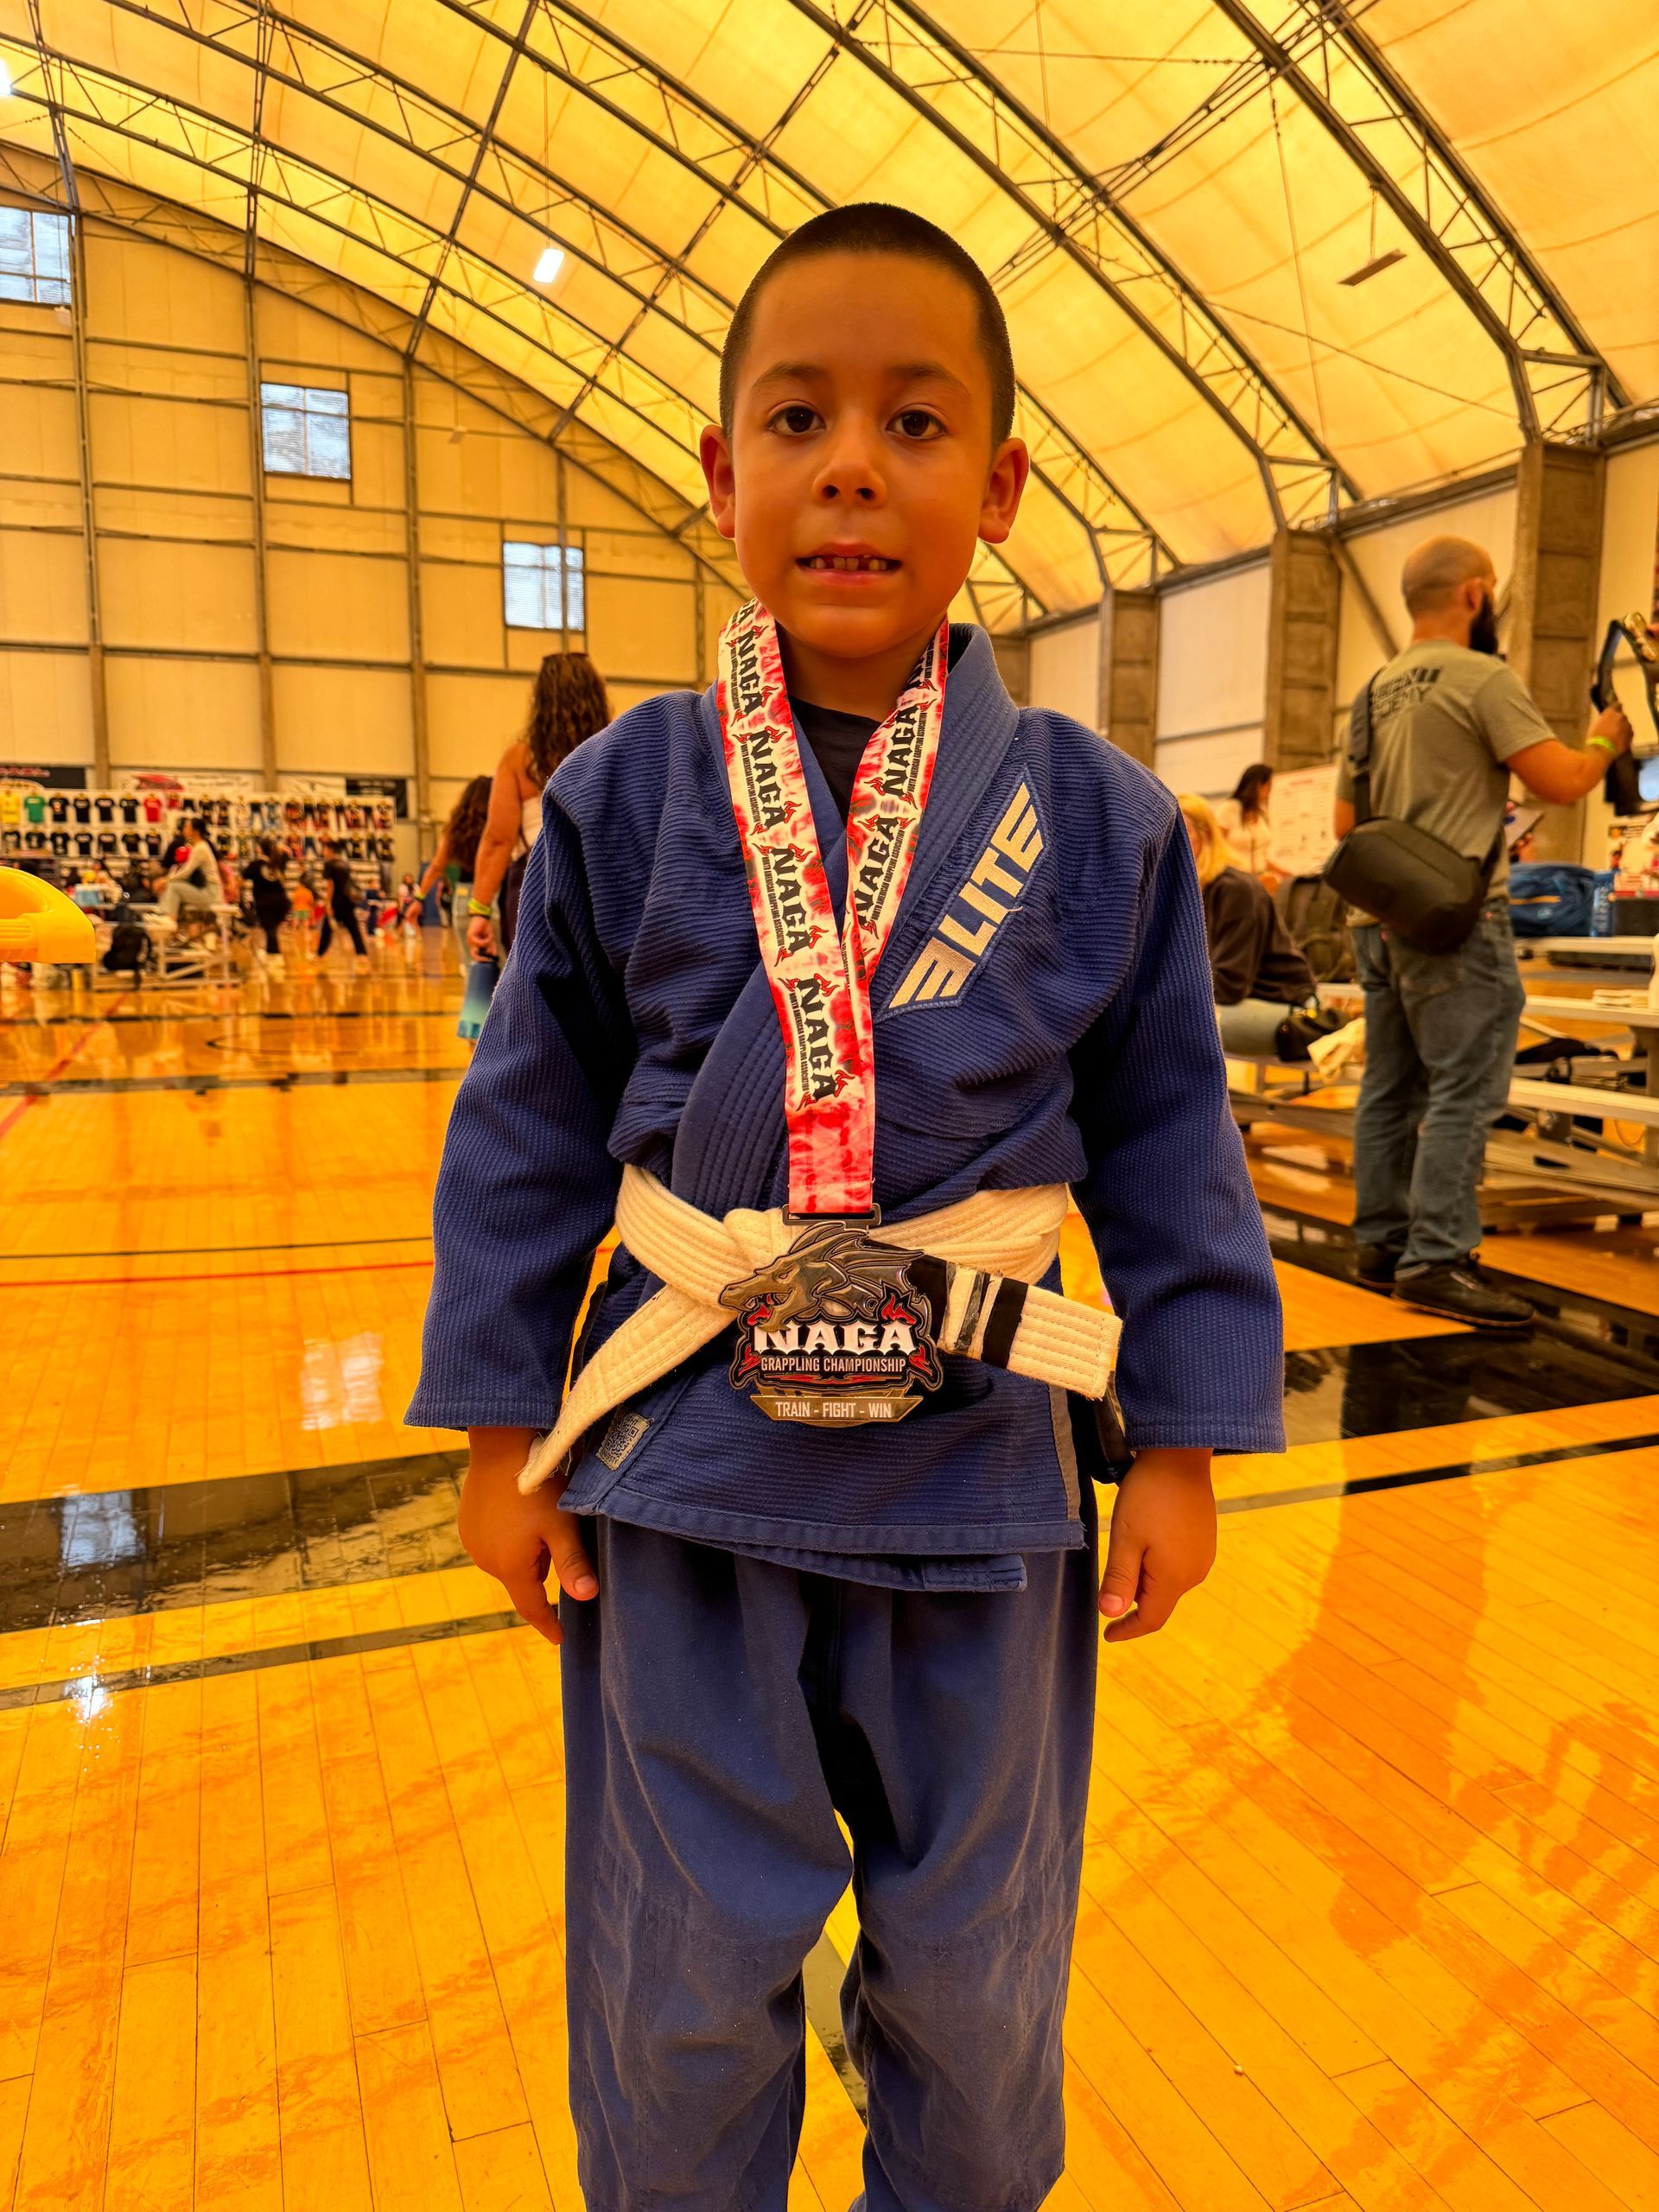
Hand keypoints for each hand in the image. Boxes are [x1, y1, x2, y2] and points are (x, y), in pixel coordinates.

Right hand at [458, 1426, 595, 1644]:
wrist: (500, 1446)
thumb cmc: (536, 1486)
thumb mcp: (561, 1524)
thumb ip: (573, 1562)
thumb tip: (587, 1597)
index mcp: (510, 1567)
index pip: (531, 1607)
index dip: (548, 1622)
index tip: (560, 1638)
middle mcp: (485, 1560)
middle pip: (523, 1579)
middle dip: (542, 1571)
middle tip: (558, 1537)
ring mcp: (473, 1541)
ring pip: (508, 1560)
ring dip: (525, 1552)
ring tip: (538, 1519)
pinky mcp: (467, 1524)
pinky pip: (494, 1542)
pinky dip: (509, 1538)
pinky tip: (519, 1512)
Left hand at [467, 913, 495, 956]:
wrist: (483, 917)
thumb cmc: (485, 927)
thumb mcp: (490, 938)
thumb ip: (491, 946)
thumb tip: (494, 955)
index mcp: (475, 945)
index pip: (476, 956)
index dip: (483, 959)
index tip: (490, 961)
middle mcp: (471, 943)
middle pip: (474, 955)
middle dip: (482, 958)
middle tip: (489, 959)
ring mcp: (470, 940)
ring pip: (479, 948)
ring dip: (487, 944)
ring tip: (491, 938)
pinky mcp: (471, 936)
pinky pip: (480, 943)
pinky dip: (486, 940)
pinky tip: (489, 935)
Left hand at [1099, 1448, 1215, 1643]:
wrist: (1181, 1455)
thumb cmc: (1149, 1495)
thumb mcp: (1125, 1536)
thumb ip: (1119, 1578)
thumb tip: (1109, 1613)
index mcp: (1174, 1577)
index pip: (1151, 1619)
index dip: (1128, 1629)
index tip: (1108, 1634)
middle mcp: (1194, 1572)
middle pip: (1159, 1601)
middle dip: (1134, 1600)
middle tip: (1111, 1583)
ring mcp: (1203, 1555)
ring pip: (1168, 1582)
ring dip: (1146, 1579)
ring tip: (1128, 1554)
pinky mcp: (1204, 1540)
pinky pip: (1179, 1565)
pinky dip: (1159, 1565)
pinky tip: (1147, 1542)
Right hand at [1591, 705, 1633, 754]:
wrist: (1603, 751)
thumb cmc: (1594, 738)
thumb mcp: (1595, 726)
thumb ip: (1603, 720)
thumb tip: (1607, 720)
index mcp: (1611, 712)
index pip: (1616, 705)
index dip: (1615, 708)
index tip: (1614, 711)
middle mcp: (1621, 716)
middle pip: (1622, 716)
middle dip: (1619, 720)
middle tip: (1613, 727)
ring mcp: (1628, 725)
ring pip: (1626, 724)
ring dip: (1623, 728)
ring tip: (1617, 735)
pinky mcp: (1632, 734)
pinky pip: (1629, 732)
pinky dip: (1626, 735)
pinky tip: (1620, 740)